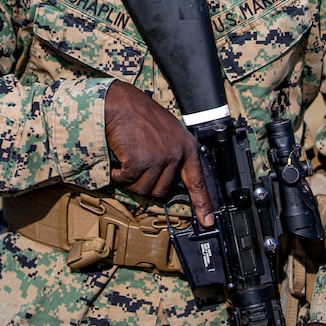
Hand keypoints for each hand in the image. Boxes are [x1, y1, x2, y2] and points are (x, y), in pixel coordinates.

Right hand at [104, 79, 213, 225]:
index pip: (197, 180)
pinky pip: (127, 181)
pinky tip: (117, 160)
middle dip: (145, 183)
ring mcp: (159, 158)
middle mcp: (176, 154)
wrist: (121, 104)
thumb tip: (168, 179)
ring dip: (130, 180)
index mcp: (186, 147)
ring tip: (126, 159)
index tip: (207, 222)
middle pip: (162, 190)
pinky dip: (118, 175)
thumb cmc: (141, 115)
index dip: (203, 203)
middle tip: (136, 166)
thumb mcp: (167, 132)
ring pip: (144, 189)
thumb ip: (172, 153)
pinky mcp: (140, 162)